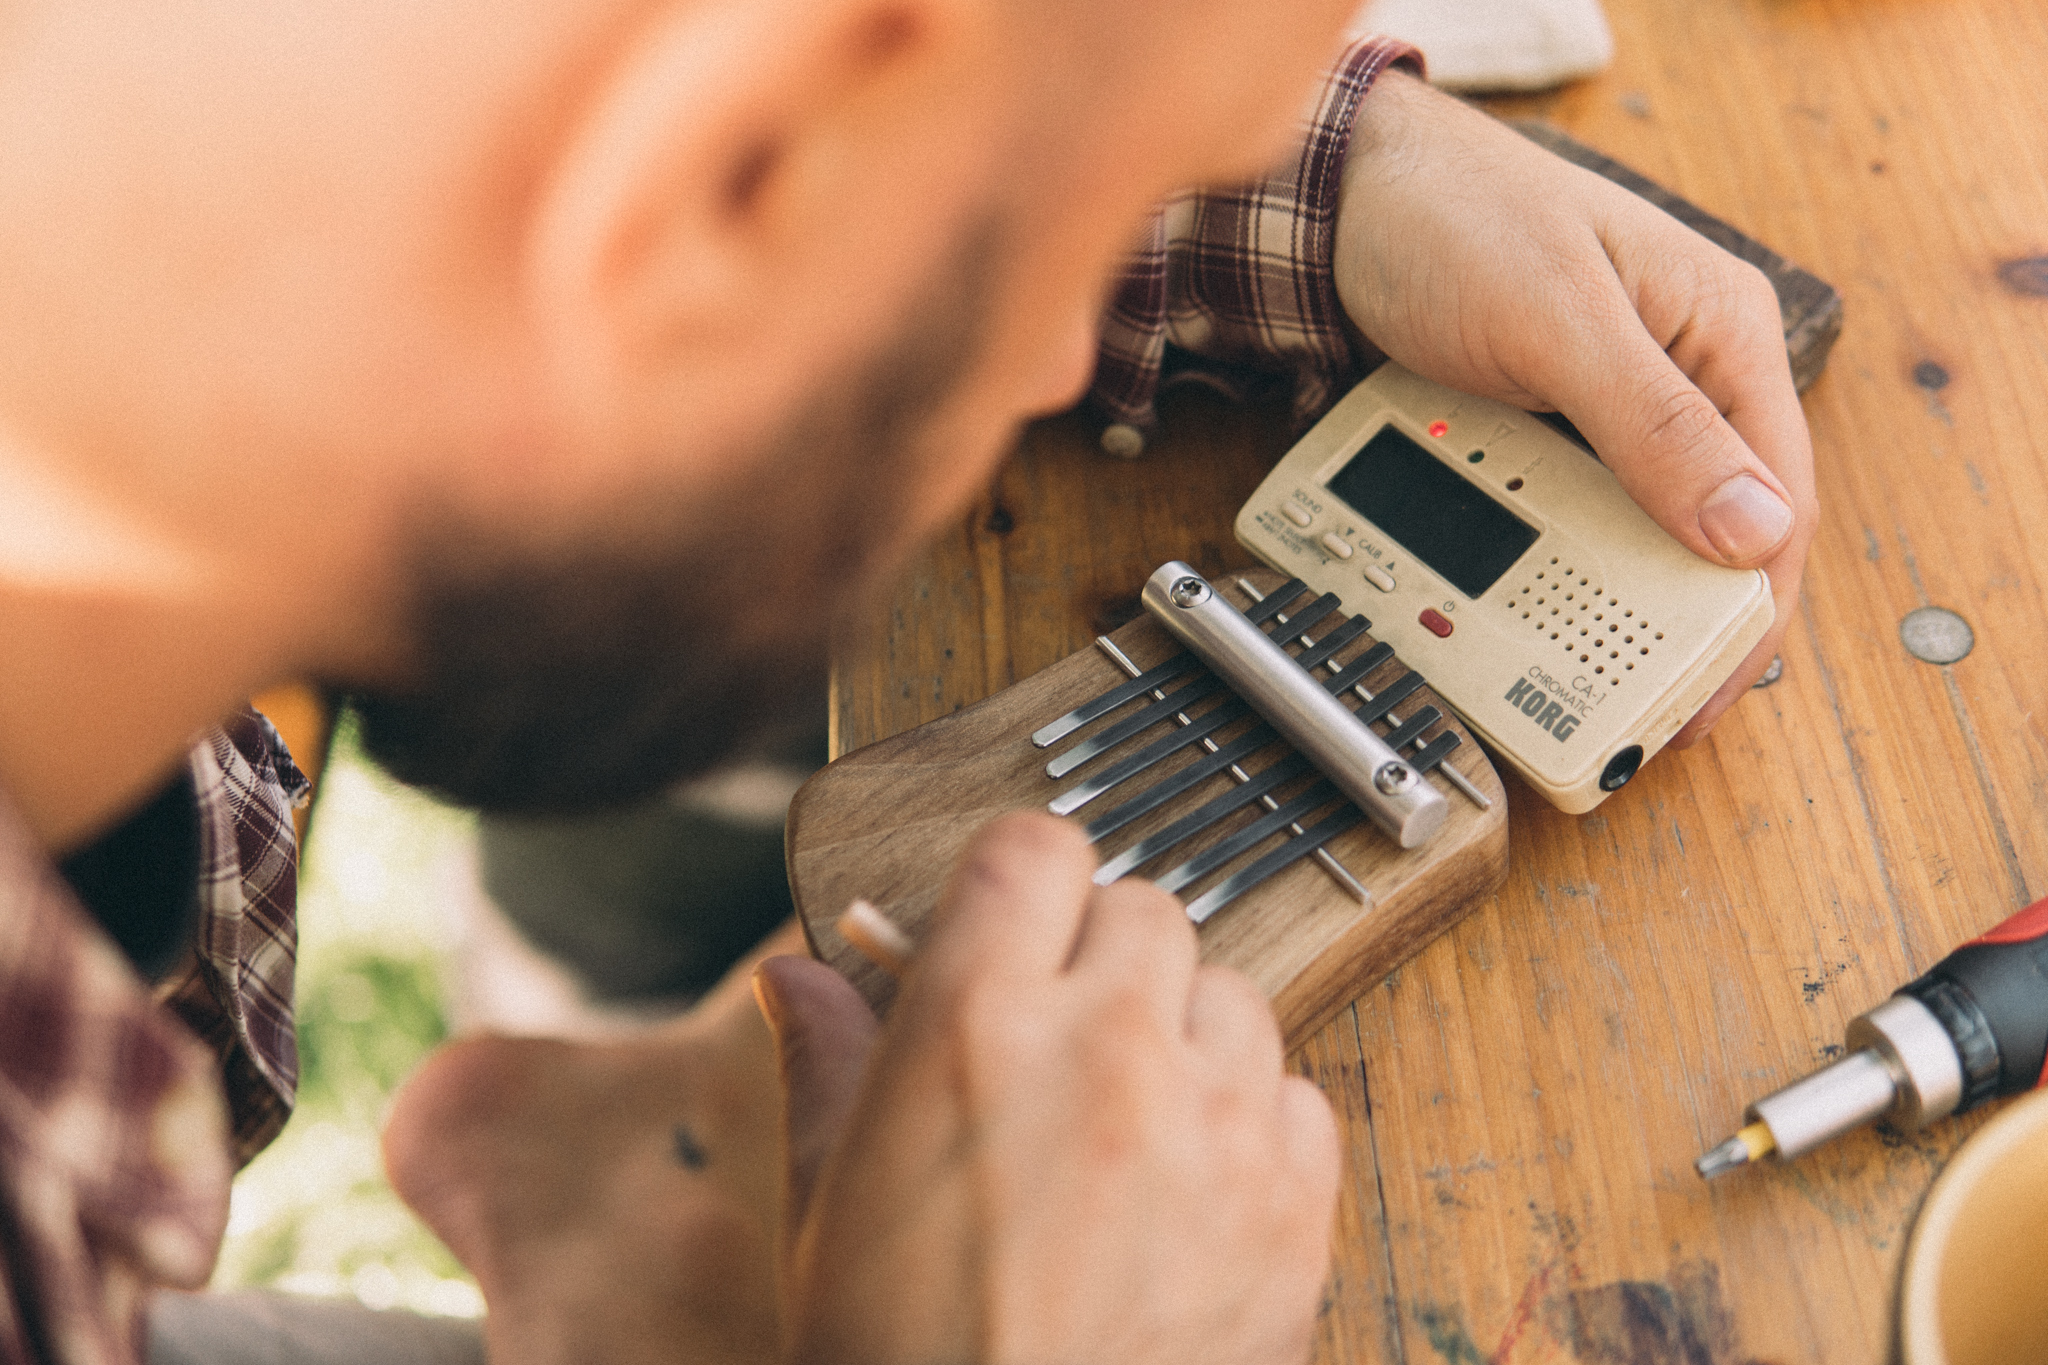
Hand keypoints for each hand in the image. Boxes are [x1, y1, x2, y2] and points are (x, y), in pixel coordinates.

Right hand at [753, 812, 1339, 1364]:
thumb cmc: (896, 1357)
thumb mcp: (831, 1201)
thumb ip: (826, 1059)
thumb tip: (797, 973)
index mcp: (971, 1027)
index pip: (1033, 849)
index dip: (1021, 878)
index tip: (1016, 916)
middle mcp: (1104, 1048)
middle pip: (1143, 908)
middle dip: (1100, 958)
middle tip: (1063, 1038)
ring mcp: (1212, 1123)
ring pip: (1232, 993)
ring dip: (1184, 1035)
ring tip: (1129, 1123)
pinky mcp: (1293, 1205)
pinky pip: (1297, 1094)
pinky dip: (1253, 1124)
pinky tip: (1191, 1191)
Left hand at [1335, 71, 1815, 743]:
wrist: (1339, 195)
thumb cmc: (1455, 215)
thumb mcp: (1558, 322)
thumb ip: (1653, 426)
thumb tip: (1751, 533)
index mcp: (1721, 338)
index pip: (1777, 501)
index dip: (1746, 611)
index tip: (1696, 695)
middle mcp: (1680, 376)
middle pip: (1706, 531)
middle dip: (1674, 622)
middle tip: (1630, 712)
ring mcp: (1607, 405)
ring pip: (1631, 531)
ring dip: (1600, 598)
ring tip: (1567, 672)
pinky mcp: (1541, 424)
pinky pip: (1560, 511)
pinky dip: (1539, 558)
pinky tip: (1515, 601)